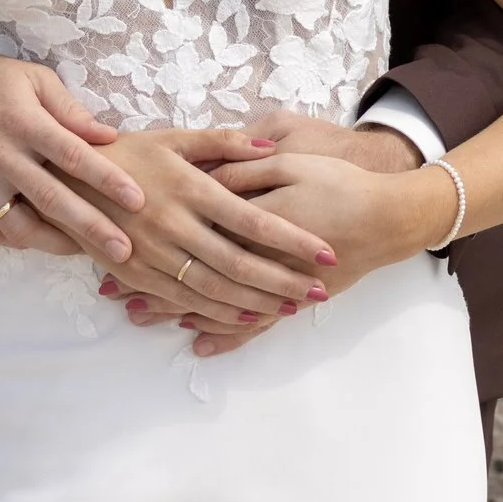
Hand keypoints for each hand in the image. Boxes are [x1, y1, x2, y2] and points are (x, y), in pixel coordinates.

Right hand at [0, 43, 144, 262]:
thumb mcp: (32, 78)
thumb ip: (69, 110)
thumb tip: (108, 136)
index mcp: (22, 120)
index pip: (73, 155)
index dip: (107, 179)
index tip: (137, 200)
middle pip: (51, 198)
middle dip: (91, 227)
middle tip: (123, 250)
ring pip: (17, 225)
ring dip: (54, 243)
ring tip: (82, 251)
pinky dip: (14, 240)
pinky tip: (38, 241)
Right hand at [64, 128, 338, 321]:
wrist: (62, 178)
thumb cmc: (126, 154)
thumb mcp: (172, 138)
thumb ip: (222, 143)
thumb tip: (266, 145)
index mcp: (189, 188)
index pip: (253, 219)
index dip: (292, 239)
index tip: (326, 252)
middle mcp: (174, 225)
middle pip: (239, 262)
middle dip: (283, 280)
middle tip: (321, 291)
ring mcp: (154, 253)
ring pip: (214, 288)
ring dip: (256, 302)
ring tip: (292, 307)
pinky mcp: (136, 274)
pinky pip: (183, 299)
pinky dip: (217, 311)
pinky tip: (245, 315)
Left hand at [108, 119, 420, 354]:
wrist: (390, 218)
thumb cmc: (339, 180)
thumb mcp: (290, 158)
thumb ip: (243, 163)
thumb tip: (199, 170)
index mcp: (254, 214)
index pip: (195, 227)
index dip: (156, 234)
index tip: (119, 240)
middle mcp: (261, 256)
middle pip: (195, 270)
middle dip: (150, 280)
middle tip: (112, 290)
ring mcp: (276, 284)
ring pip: (216, 301)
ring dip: (175, 309)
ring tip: (136, 316)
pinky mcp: (291, 300)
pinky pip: (252, 324)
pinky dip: (224, 334)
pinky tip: (198, 342)